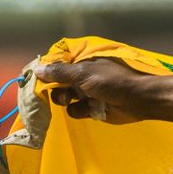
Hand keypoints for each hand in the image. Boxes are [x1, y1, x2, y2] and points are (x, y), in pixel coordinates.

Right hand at [31, 57, 156, 124]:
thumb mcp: (85, 73)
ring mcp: (86, 92)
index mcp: (81, 63)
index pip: (56, 65)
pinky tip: (91, 109)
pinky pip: (75, 111)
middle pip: (56, 83)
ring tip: (74, 99)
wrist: (140, 100)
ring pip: (63, 98)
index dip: (44, 71)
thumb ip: (60, 72)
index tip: (33, 78)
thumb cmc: (113, 81)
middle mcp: (82, 76)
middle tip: (60, 92)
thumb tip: (37, 68)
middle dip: (55, 89)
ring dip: (67, 100)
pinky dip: (80, 110)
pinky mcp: (91, 108)